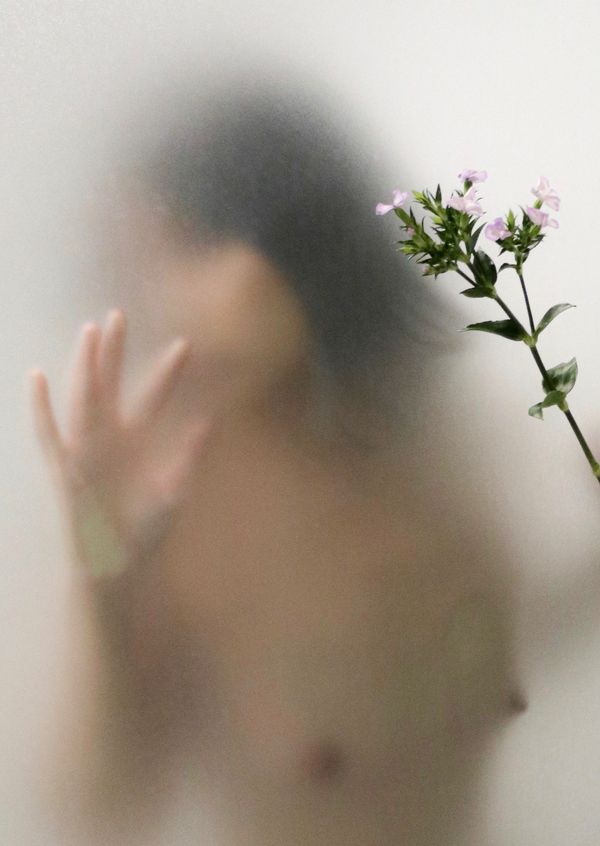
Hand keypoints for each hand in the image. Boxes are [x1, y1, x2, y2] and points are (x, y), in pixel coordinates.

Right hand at [29, 309, 209, 580]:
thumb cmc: (146, 534)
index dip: (167, 372)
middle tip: (119, 314)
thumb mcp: (174, 494)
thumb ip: (188, 459)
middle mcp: (110, 440)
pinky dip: (41, 409)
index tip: (185, 345)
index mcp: (138, 443)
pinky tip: (37, 378)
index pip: (153, 397)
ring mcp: (86, 451)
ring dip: (84, 368)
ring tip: (88, 333)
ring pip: (81, 399)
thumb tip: (209, 421)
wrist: (116, 568)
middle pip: (111, 386)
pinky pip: (49, 435)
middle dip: (115, 352)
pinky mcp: (65, 470)